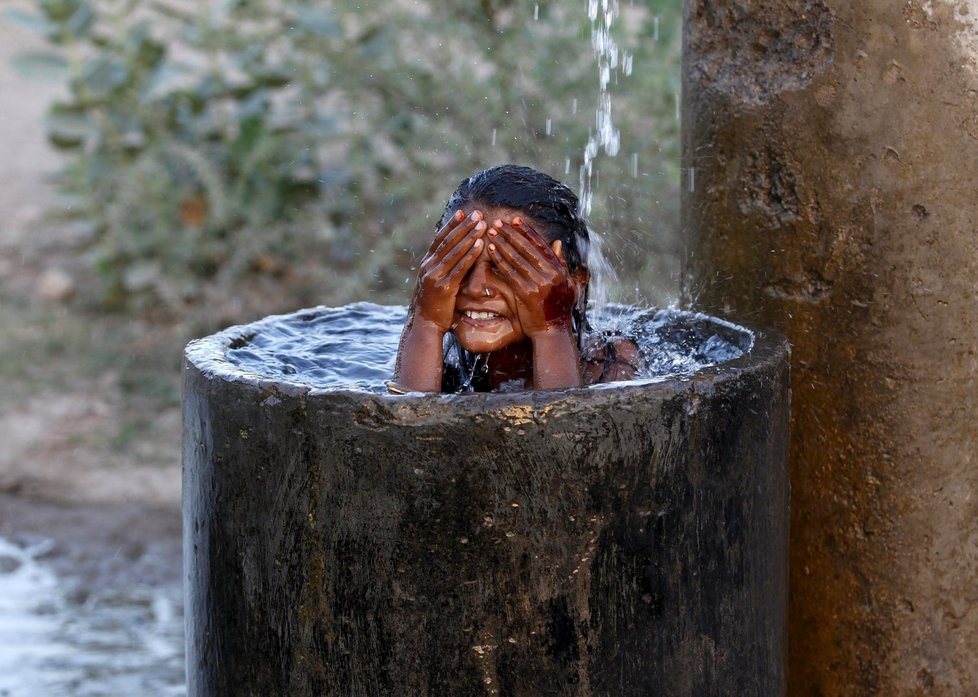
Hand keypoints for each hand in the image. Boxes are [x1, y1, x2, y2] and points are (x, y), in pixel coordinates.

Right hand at [410, 210, 486, 331]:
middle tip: (477, 213)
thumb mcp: (434, 283)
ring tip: (482, 224)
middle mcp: (429, 266)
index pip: (440, 239)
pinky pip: (460, 268)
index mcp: (427, 263)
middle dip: (464, 225)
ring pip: (454, 251)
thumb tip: (455, 258)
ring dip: (469, 236)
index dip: (451, 225)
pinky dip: (470, 255)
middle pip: (448, 241)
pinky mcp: (444, 287)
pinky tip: (480, 245)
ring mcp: (435, 276)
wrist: (424, 326)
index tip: (462, 212)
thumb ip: (442, 269)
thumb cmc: (433, 306)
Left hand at [486, 217, 576, 338]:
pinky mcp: (526, 293)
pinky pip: (509, 272)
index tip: (515, 220)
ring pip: (516, 258)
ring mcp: (538, 283)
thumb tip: (557, 243)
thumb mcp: (567, 284)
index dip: (527, 231)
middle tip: (498, 222)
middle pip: (527, 248)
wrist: (552, 332)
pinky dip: (499, 260)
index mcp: (559, 269)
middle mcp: (550, 274)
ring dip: (502, 243)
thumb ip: (561, 263)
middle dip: (511, 234)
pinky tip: (490, 251)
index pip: (541, 245)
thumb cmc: (558, 309)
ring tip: (491, 233)